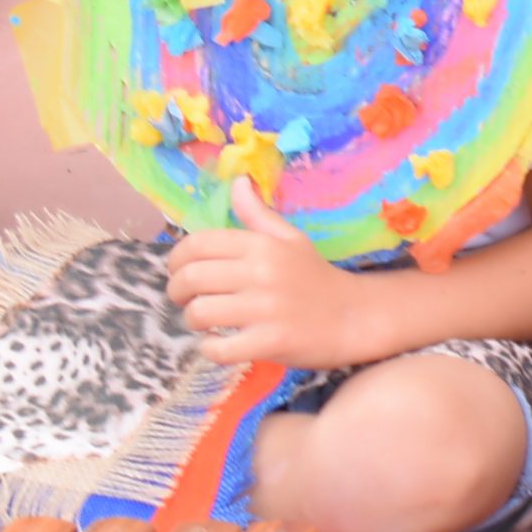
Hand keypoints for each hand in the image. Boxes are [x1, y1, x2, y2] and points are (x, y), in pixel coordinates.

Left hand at [163, 181, 373, 368]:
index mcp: (262, 245)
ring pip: (200, 314)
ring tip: (203, 322)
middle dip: (176, 291)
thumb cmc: (316, 277)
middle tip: (184, 299)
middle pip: (191, 279)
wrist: (355, 317)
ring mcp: (265, 309)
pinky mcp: (269, 341)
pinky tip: (218, 344)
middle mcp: (260, 273)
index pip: (198, 244)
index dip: (176, 259)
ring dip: (192, 321)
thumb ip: (257, 214)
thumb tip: (237, 182)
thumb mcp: (290, 239)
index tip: (178, 271)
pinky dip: (210, 349)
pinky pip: (219, 348)